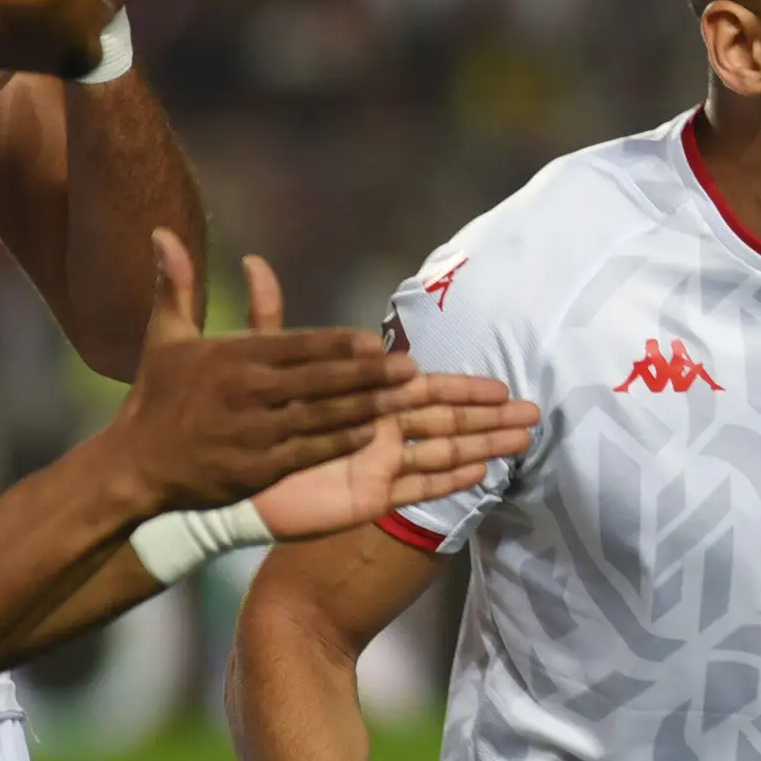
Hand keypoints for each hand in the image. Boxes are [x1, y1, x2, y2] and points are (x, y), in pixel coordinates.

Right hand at [109, 230, 429, 511]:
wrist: (134, 466)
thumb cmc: (157, 397)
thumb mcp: (165, 337)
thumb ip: (178, 286)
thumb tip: (163, 232)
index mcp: (232, 357)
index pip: (296, 345)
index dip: (339, 344)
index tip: (377, 340)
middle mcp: (247, 393)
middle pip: (319, 380)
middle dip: (368, 374)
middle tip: (411, 368)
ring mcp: (254, 433)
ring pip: (321, 417)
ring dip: (366, 407)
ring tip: (405, 399)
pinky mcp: (257, 469)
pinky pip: (308, 452)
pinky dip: (339, 443)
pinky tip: (370, 433)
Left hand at [231, 257, 541, 537]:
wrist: (227, 484)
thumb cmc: (245, 425)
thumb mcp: (258, 365)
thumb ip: (269, 320)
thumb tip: (254, 263)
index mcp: (364, 400)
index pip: (424, 390)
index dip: (463, 388)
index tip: (500, 384)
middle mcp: (380, 430)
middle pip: (446, 421)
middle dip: (488, 416)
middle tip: (533, 412)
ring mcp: (379, 466)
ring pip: (442, 452)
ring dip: (483, 445)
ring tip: (522, 439)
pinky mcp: (369, 498)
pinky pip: (417, 487)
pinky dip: (448, 479)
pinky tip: (481, 470)